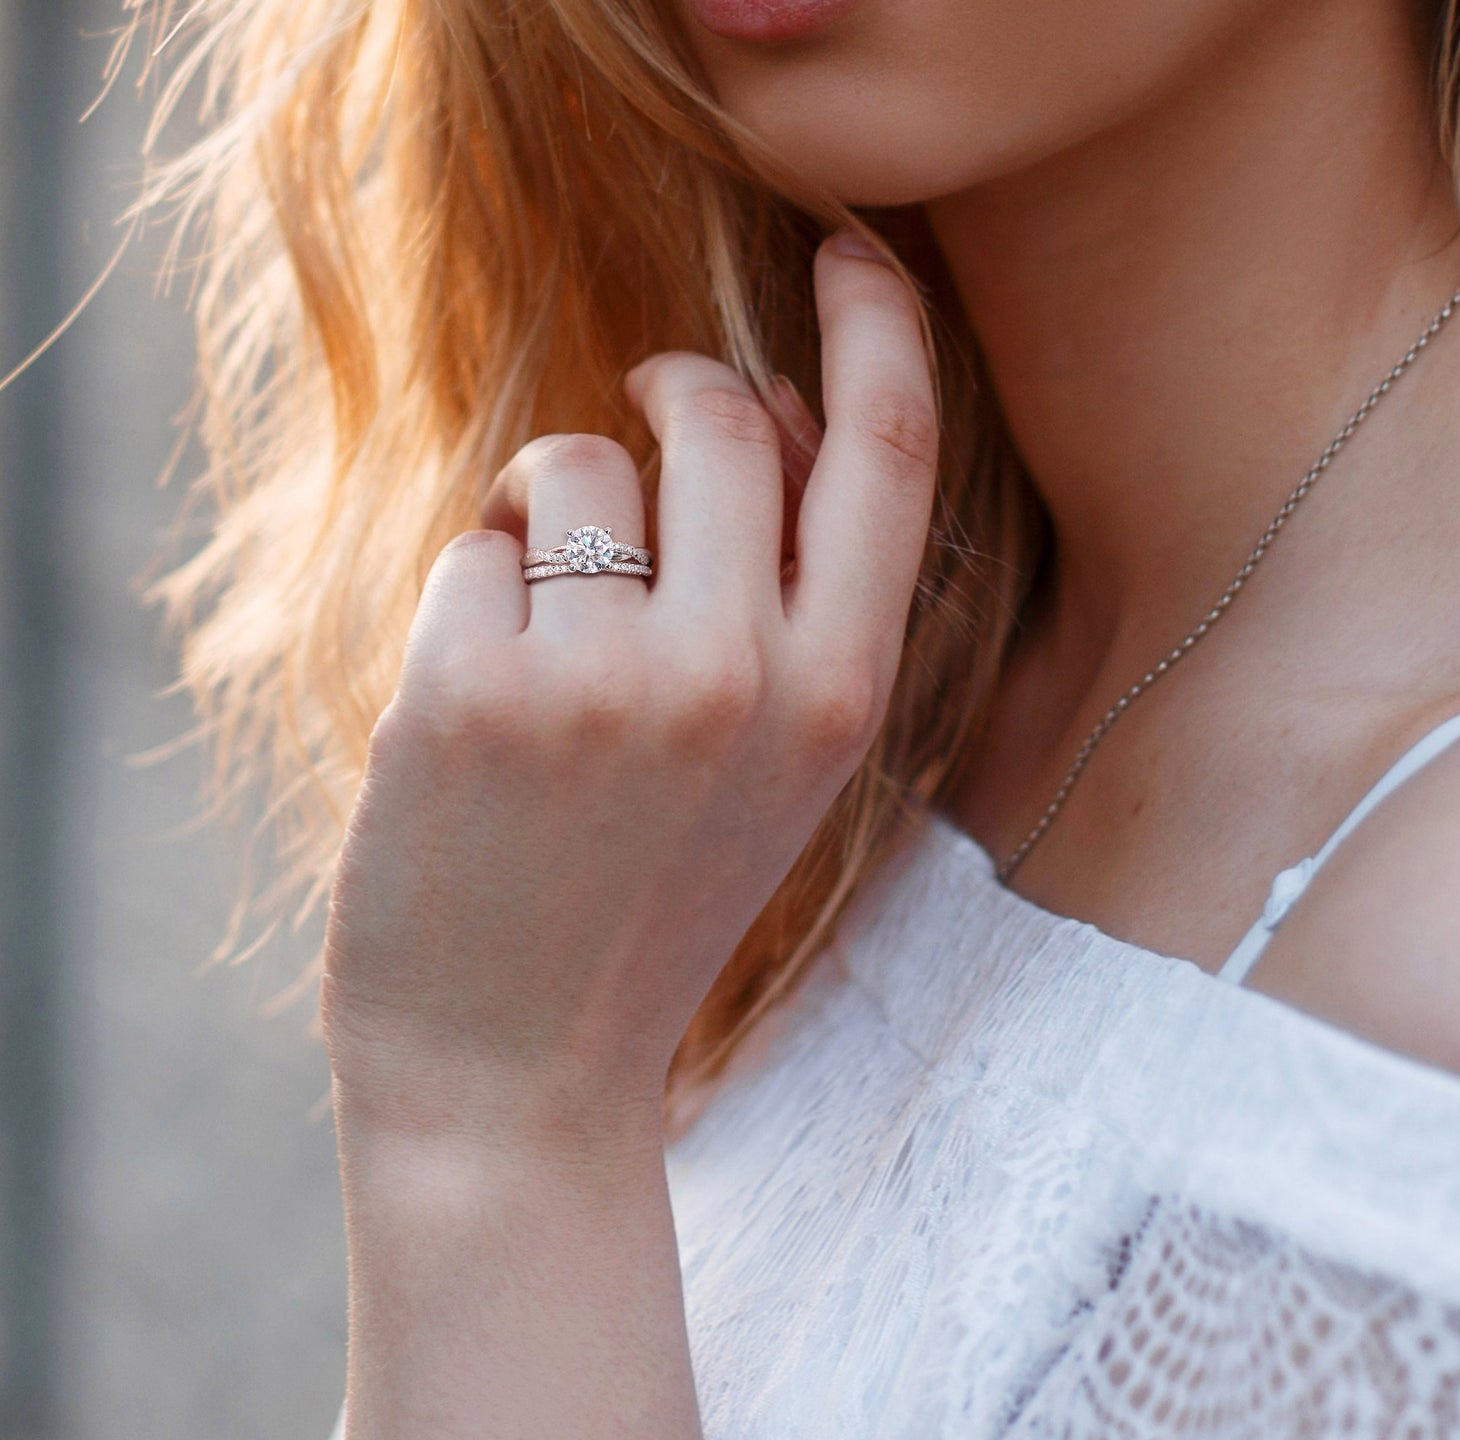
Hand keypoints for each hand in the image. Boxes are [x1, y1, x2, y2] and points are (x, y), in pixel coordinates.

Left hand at [317, 232, 938, 1158]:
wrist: (520, 1071)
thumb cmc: (648, 905)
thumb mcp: (774, 769)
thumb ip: (792, 601)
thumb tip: (762, 411)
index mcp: (840, 698)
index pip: (889, 454)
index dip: (878, 326)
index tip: (850, 249)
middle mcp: (743, 675)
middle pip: (722, 417)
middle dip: (673, 392)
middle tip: (640, 415)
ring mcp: (609, 682)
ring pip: (580, 467)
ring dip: (549, 512)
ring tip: (543, 623)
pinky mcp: (477, 690)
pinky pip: (477, 543)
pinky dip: (472, 589)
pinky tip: (474, 693)